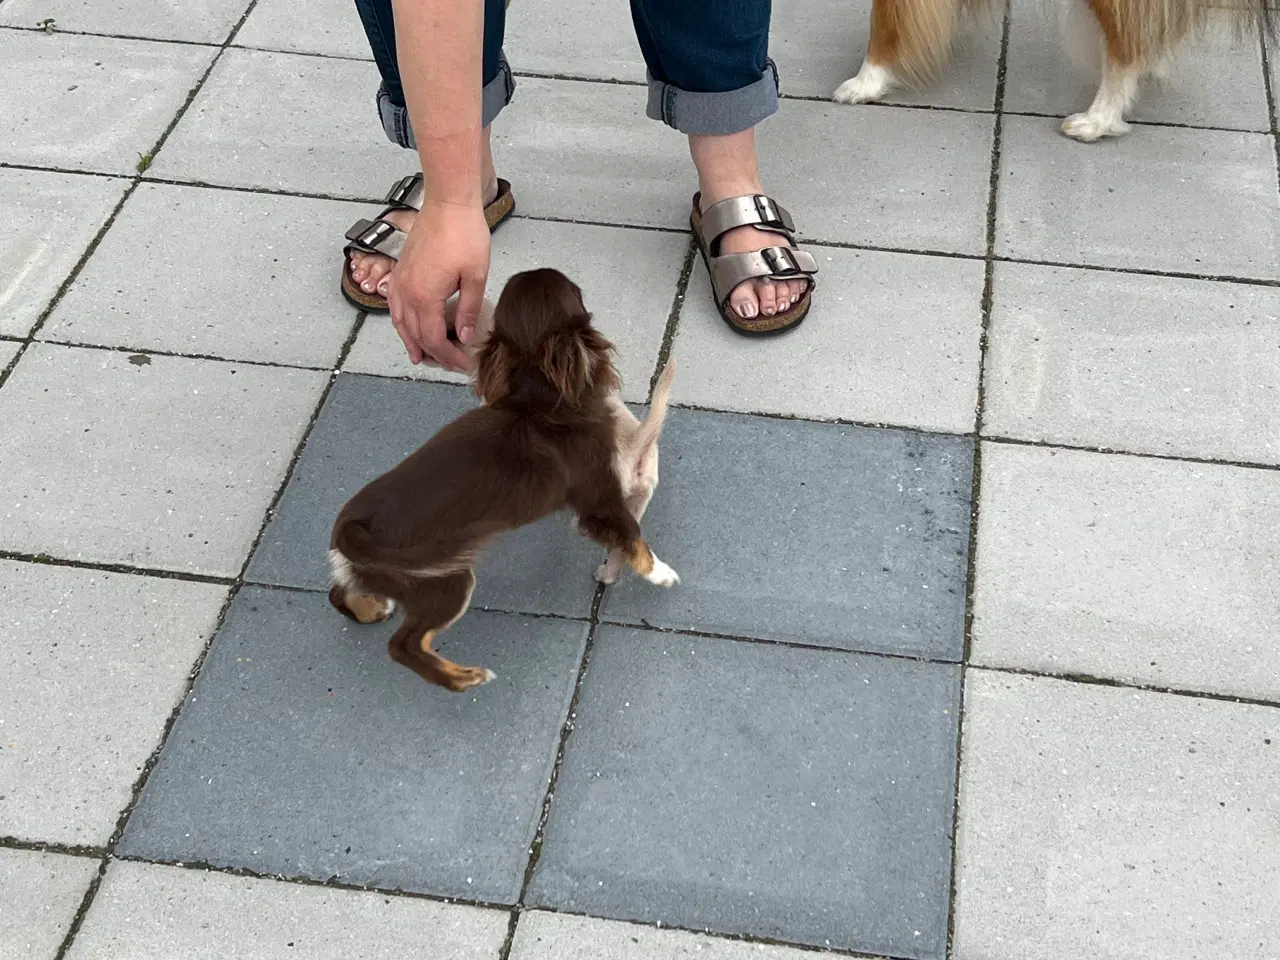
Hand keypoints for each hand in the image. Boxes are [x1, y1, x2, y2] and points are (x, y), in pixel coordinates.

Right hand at [384, 199, 489, 371]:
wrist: (448, 202)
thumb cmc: (464, 233)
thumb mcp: (475, 275)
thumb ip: (468, 309)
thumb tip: (464, 335)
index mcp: (425, 296)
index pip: (434, 339)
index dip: (447, 356)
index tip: (461, 363)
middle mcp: (407, 291)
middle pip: (415, 334)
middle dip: (432, 353)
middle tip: (446, 364)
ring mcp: (400, 279)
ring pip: (399, 320)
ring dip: (409, 340)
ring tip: (418, 355)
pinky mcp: (400, 269)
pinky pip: (393, 302)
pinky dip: (399, 319)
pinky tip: (405, 323)